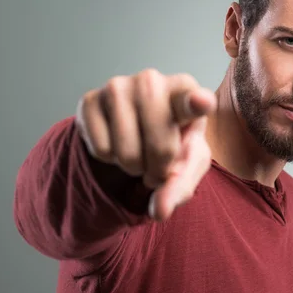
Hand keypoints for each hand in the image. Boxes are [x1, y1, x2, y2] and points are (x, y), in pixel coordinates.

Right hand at [75, 68, 216, 220]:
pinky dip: (110, 159)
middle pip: (161, 146)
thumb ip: (179, 187)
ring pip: (127, 152)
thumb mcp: (186, 164)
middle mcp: (153, 80)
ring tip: (139, 152)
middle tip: (160, 164)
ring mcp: (118, 86)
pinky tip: (117, 142)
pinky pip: (101, 151)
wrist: (134, 127)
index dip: (197, 103)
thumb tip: (158, 211)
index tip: (202, 103)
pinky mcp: (90, 100)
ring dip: (134, 167)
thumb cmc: (172, 140)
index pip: (193, 100)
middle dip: (161, 169)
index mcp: (186, 90)